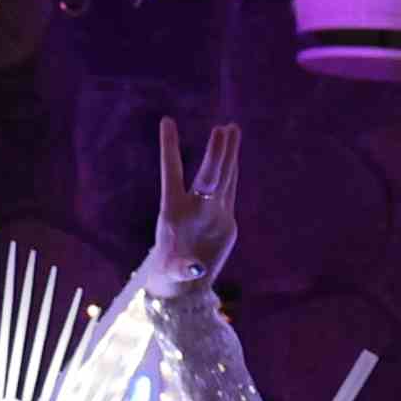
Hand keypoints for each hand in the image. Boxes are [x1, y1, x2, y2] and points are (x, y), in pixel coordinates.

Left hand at [141, 117, 240, 288]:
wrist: (183, 279)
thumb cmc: (171, 275)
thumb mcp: (173, 273)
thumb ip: (184, 269)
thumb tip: (196, 268)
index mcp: (173, 211)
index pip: (172, 172)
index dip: (170, 148)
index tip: (167, 121)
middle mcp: (192, 205)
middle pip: (206, 175)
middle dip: (215, 154)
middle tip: (222, 130)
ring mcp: (209, 209)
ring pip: (220, 176)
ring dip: (226, 153)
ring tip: (231, 127)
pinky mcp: (223, 216)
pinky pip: (229, 187)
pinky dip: (232, 169)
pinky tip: (234, 152)